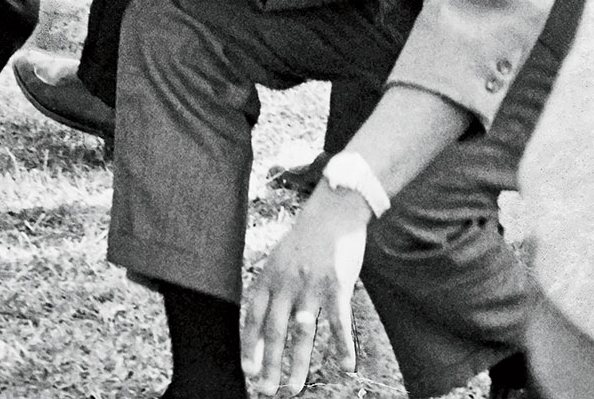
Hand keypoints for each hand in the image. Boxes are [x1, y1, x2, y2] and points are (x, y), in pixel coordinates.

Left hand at [241, 188, 369, 394]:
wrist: (333, 211)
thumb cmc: (305, 238)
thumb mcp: (279, 259)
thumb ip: (272, 289)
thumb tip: (262, 321)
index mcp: (270, 277)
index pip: (254, 316)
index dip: (250, 344)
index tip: (248, 370)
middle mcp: (287, 283)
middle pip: (275, 330)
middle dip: (269, 363)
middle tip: (267, 390)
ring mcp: (312, 285)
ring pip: (302, 331)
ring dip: (297, 363)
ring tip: (294, 388)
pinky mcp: (337, 285)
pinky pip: (338, 321)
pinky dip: (343, 345)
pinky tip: (346, 366)